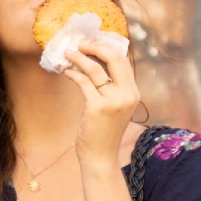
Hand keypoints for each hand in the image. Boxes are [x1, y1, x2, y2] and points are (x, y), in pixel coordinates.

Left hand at [63, 41, 138, 165]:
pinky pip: (84, 82)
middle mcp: (127, 95)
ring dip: (80, 58)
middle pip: (114, 58)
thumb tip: (96, 65)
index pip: (123, 61)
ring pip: (96, 69)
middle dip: (96, 47)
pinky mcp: (98, 107)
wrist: (101, 156)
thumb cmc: (104, 132)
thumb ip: (112, 89)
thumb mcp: (115, 108)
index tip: (93, 44)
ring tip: (68, 54)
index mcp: (133, 93)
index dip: (107, 48)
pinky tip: (67, 72)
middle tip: (81, 45)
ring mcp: (114, 101)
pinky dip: (73, 74)